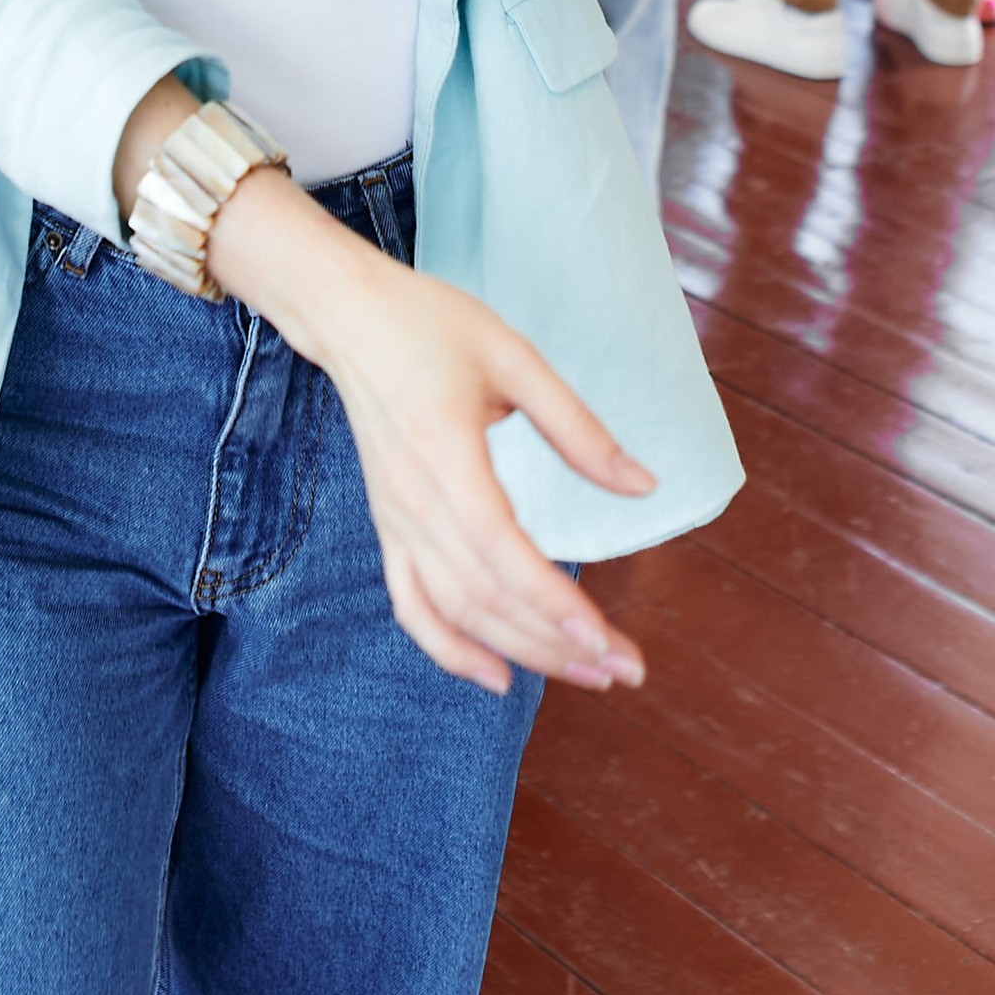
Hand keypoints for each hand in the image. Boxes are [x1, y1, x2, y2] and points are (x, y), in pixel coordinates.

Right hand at [211, 167, 649, 695]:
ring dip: (522, 652)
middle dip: (557, 644)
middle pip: (484, 597)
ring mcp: (396, 521)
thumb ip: (578, 428)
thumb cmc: (431, 326)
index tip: (605, 640)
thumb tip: (644, 486)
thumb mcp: (515, 358)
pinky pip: (413, 605)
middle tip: (625, 670)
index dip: (551, 603)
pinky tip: (498, 675)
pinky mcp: (389, 528)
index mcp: (445, 454)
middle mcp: (413, 502)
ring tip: (587, 673)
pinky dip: (450, 650)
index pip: (500, 551)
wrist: (350, 319)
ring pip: (456, 611)